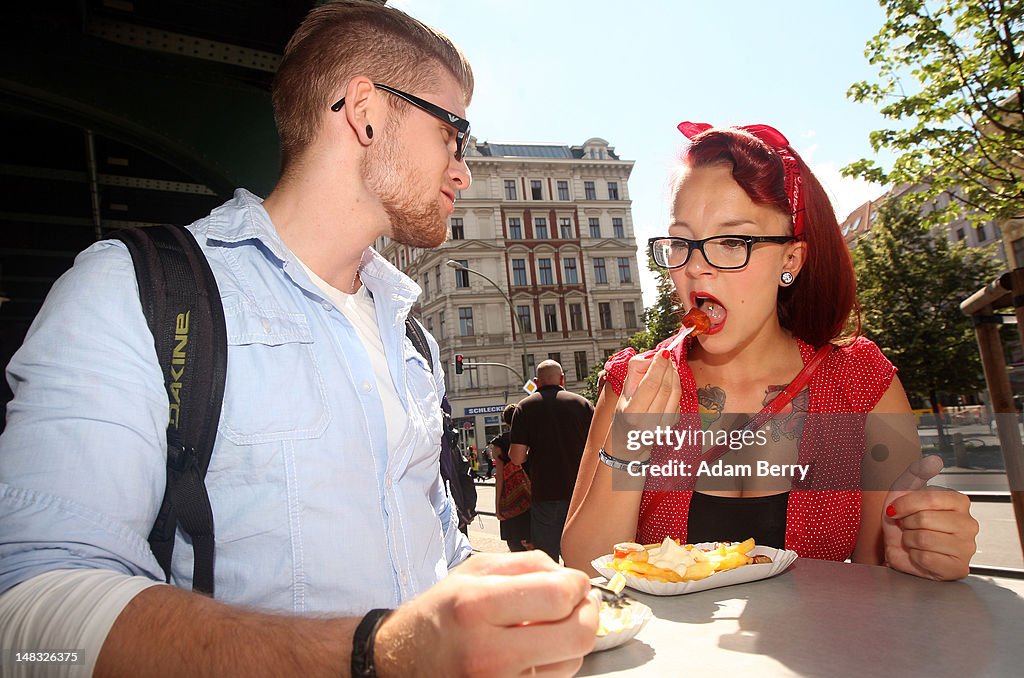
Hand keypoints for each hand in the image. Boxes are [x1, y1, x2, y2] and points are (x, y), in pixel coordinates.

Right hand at [375, 552, 599, 676]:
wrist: (401, 661)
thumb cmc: (439, 614)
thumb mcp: (472, 571)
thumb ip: (527, 564)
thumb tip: (572, 577)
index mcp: (476, 606)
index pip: (557, 596)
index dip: (577, 585)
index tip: (575, 582)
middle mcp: (488, 653)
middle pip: (577, 636)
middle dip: (588, 613)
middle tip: (580, 602)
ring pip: (572, 662)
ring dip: (571, 639)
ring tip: (548, 626)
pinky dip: (555, 662)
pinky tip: (536, 648)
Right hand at [610, 349, 681, 461]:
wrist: (629, 441)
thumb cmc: (624, 414)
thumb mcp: (623, 394)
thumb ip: (634, 373)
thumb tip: (651, 358)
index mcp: (633, 413)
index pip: (651, 385)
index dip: (659, 366)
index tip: (662, 352)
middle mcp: (648, 422)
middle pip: (666, 387)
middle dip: (668, 367)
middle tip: (666, 356)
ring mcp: (662, 426)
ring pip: (675, 393)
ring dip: (674, 375)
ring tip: (668, 365)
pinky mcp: (671, 426)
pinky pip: (678, 400)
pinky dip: (675, 386)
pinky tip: (669, 381)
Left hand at [882, 455, 977, 580]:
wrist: (898, 549)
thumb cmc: (903, 520)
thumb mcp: (904, 491)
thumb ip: (917, 472)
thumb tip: (935, 459)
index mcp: (959, 502)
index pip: (930, 498)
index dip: (906, 505)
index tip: (896, 510)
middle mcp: (968, 524)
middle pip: (924, 519)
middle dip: (906, 524)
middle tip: (908, 528)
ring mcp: (966, 547)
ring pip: (924, 539)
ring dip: (909, 541)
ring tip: (913, 541)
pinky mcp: (958, 568)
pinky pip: (925, 558)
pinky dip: (914, 557)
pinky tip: (920, 555)